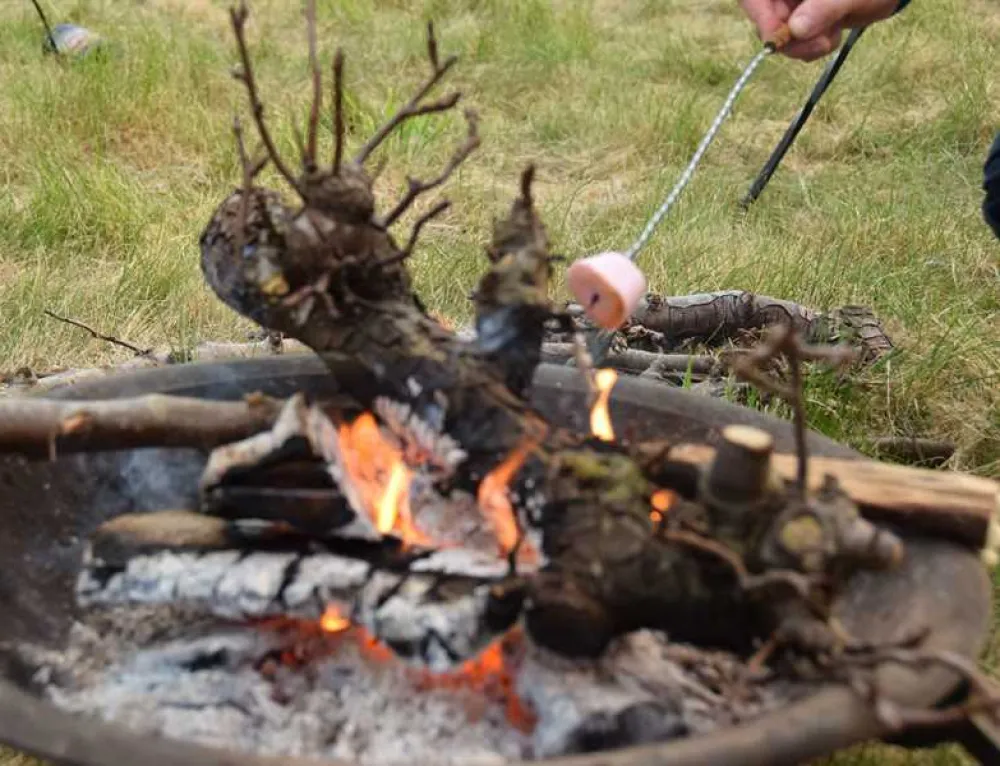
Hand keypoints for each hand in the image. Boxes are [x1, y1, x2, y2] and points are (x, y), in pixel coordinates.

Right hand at [739, 0, 900, 60]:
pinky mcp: (800, 20)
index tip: (777, 38)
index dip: (760, 15)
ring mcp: (791, 5)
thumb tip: (797, 29)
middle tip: (817, 46)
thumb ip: (824, 7)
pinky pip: (792, 42)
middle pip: (765, 16)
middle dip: (788, 38)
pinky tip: (831, 35)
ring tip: (830, 38)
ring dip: (802, 46)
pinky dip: (809, 47)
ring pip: (778, 34)